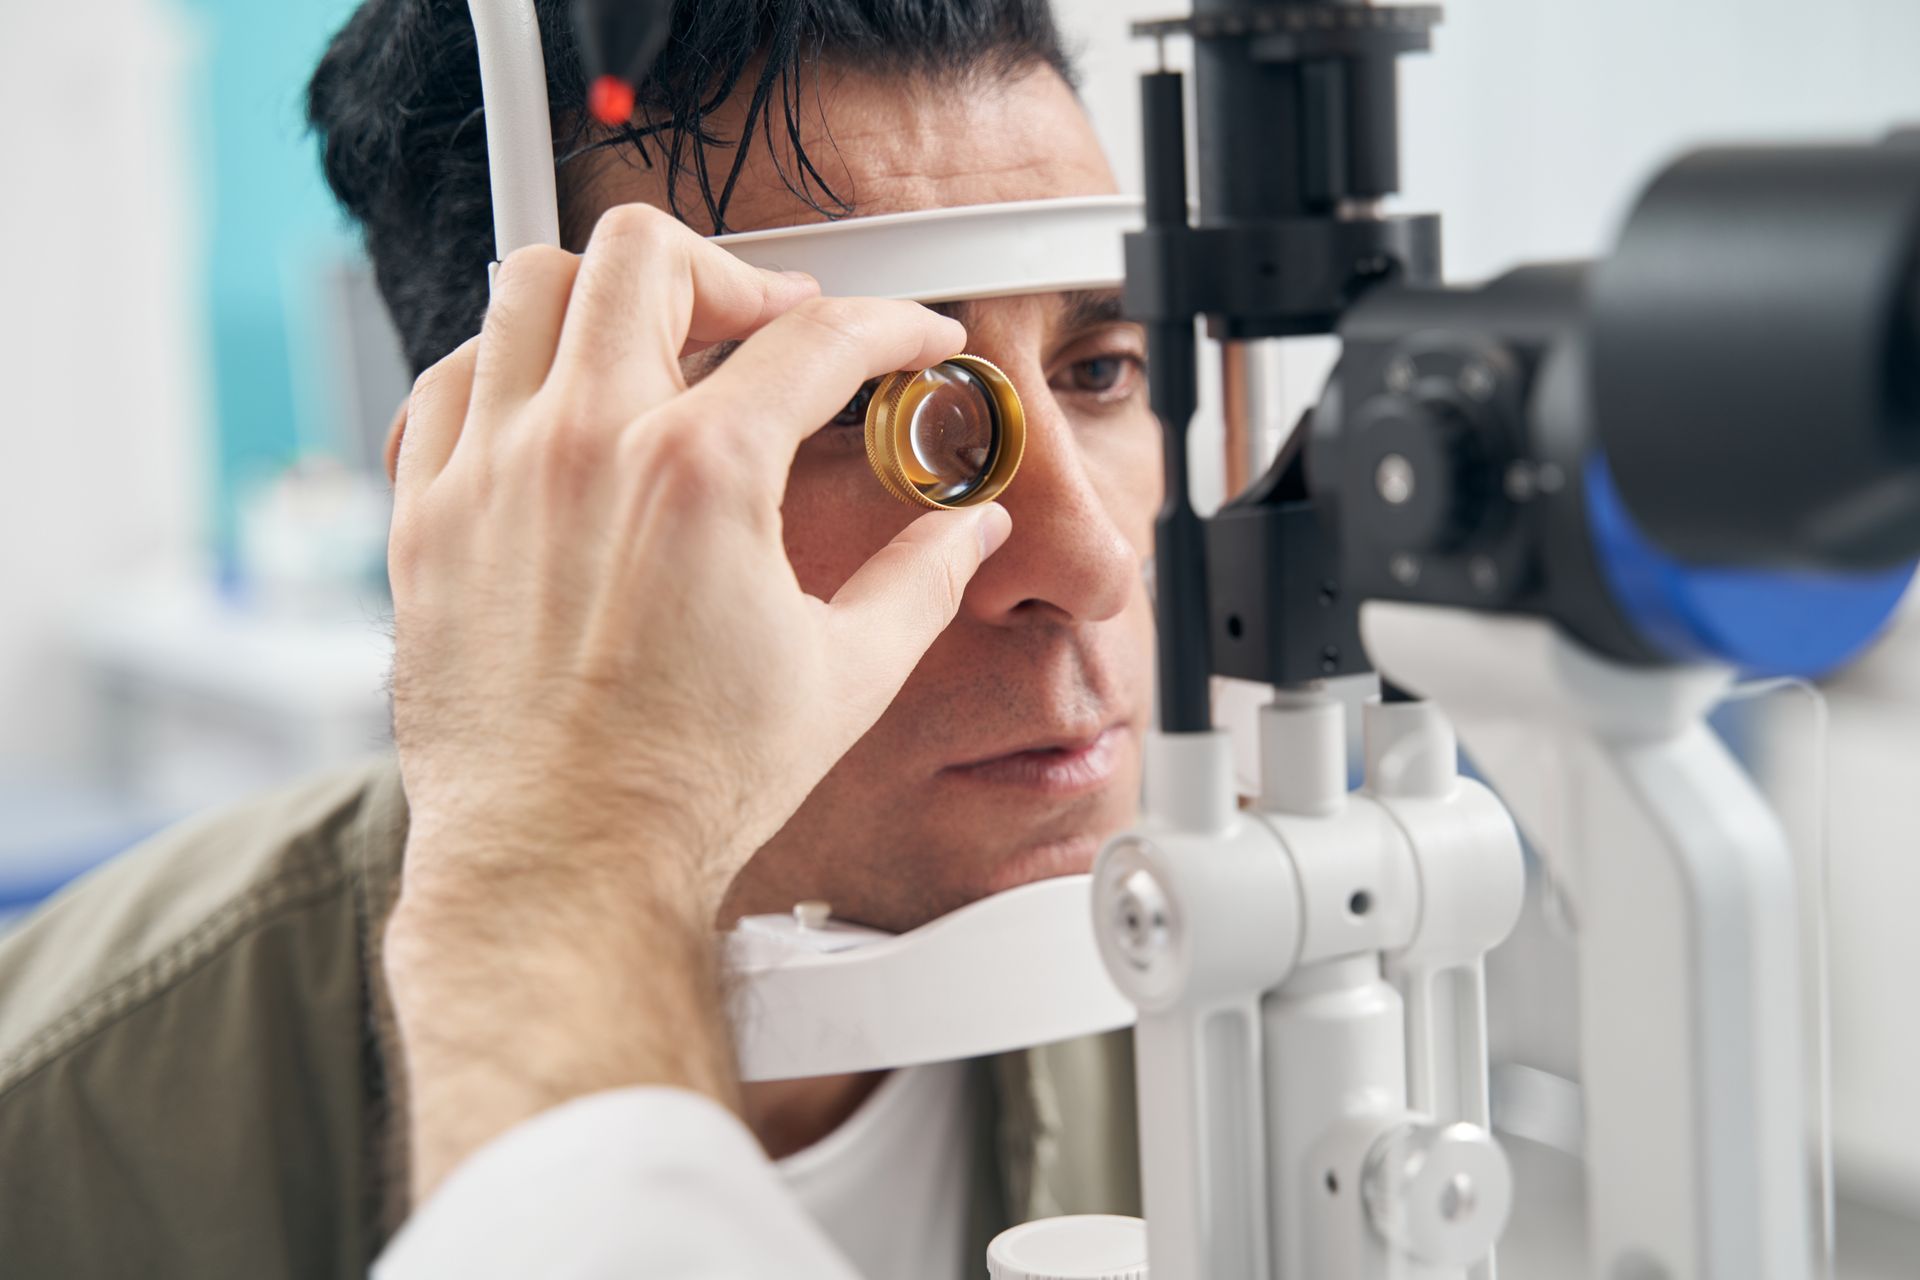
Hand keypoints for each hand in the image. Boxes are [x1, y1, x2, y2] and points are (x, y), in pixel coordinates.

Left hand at [381, 204, 1009, 1197]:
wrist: (561, 867)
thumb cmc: (688, 787)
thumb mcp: (845, 677)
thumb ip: (924, 582)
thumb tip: (971, 532)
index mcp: (701, 474)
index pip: (818, 340)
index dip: (891, 326)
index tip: (912, 339)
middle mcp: (584, 445)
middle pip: (652, 254)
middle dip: (734, 272)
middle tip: (771, 328)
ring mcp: (492, 471)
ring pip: (532, 285)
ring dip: (610, 296)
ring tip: (657, 346)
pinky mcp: (428, 516)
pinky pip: (447, 379)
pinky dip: (504, 365)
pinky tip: (550, 407)